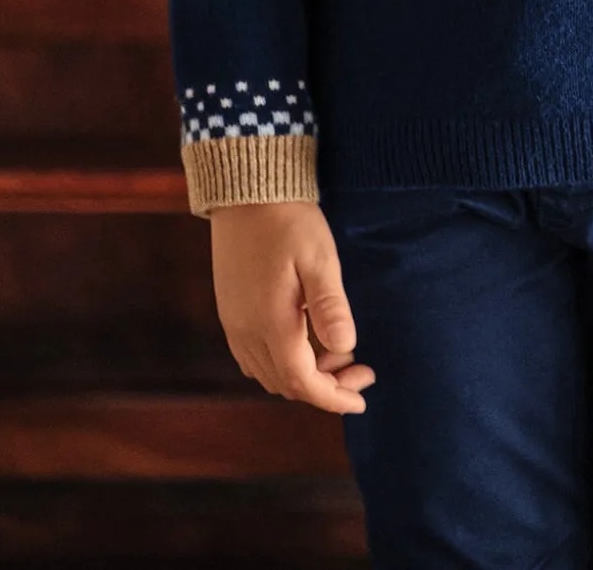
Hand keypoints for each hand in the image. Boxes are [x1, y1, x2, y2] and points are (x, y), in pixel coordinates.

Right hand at [208, 200, 374, 413]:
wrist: (246, 191)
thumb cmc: (288, 222)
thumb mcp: (318, 258)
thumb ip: (330, 305)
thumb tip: (347, 347)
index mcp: (271, 323)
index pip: (302, 382)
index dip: (333, 398)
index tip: (362, 399)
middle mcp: (247, 332)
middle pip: (286, 383)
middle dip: (325, 387)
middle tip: (361, 369)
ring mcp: (234, 323)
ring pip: (268, 374)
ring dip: (304, 376)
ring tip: (338, 354)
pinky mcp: (230, 312)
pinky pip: (254, 358)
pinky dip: (283, 363)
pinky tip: (306, 342)